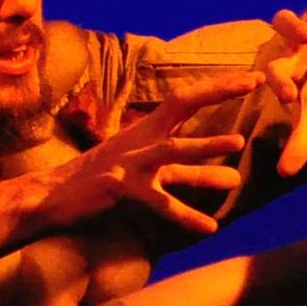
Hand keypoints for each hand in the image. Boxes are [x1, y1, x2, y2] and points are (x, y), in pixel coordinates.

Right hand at [38, 73, 257, 236]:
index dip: (218, 86)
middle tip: (255, 81)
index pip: (186, 98)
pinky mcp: (121, 189)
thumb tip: (231, 175)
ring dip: (205, 145)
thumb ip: (186, 170)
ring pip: (172, 149)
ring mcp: (130, 161)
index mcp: (147, 130)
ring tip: (238, 144)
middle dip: (218, 91)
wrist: (52, 197)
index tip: (252, 78)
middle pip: (182, 104)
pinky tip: (210, 227)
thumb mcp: (147, 171)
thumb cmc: (101, 183)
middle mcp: (141, 138)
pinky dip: (185, 215)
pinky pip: (159, 203)